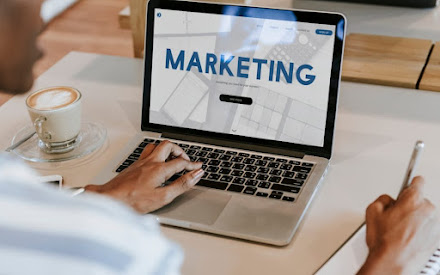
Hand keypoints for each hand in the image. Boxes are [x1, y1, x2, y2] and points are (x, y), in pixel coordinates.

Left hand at [85, 140, 203, 213]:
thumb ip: (181, 185)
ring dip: (166, 149)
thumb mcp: (163, 197)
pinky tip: (155, 162)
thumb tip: (196, 175)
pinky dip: (155, 153)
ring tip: (172, 157)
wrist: (110, 199)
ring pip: (156, 146)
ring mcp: (140, 162)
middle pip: (169, 146)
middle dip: (180, 151)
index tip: (199, 167)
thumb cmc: (133, 200)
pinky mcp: (133, 165)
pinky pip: (147, 152)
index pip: (181, 162)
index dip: (192, 165)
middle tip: (186, 160)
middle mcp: (150, 162)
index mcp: (159, 169)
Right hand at [358, 176, 439, 274]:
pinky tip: (407, 239)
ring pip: (424, 217)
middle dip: (409, 207)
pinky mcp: (436, 239)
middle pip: (420, 201)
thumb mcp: (372, 211)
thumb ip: (383, 199)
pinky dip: (420, 233)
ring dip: (416, 221)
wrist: (393, 264)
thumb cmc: (385, 242)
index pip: (418, 182)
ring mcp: (434, 225)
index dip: (410, 184)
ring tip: (400, 232)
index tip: (408, 187)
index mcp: (413, 200)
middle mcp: (428, 210)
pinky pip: (427, 230)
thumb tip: (388, 201)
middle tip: (396, 218)